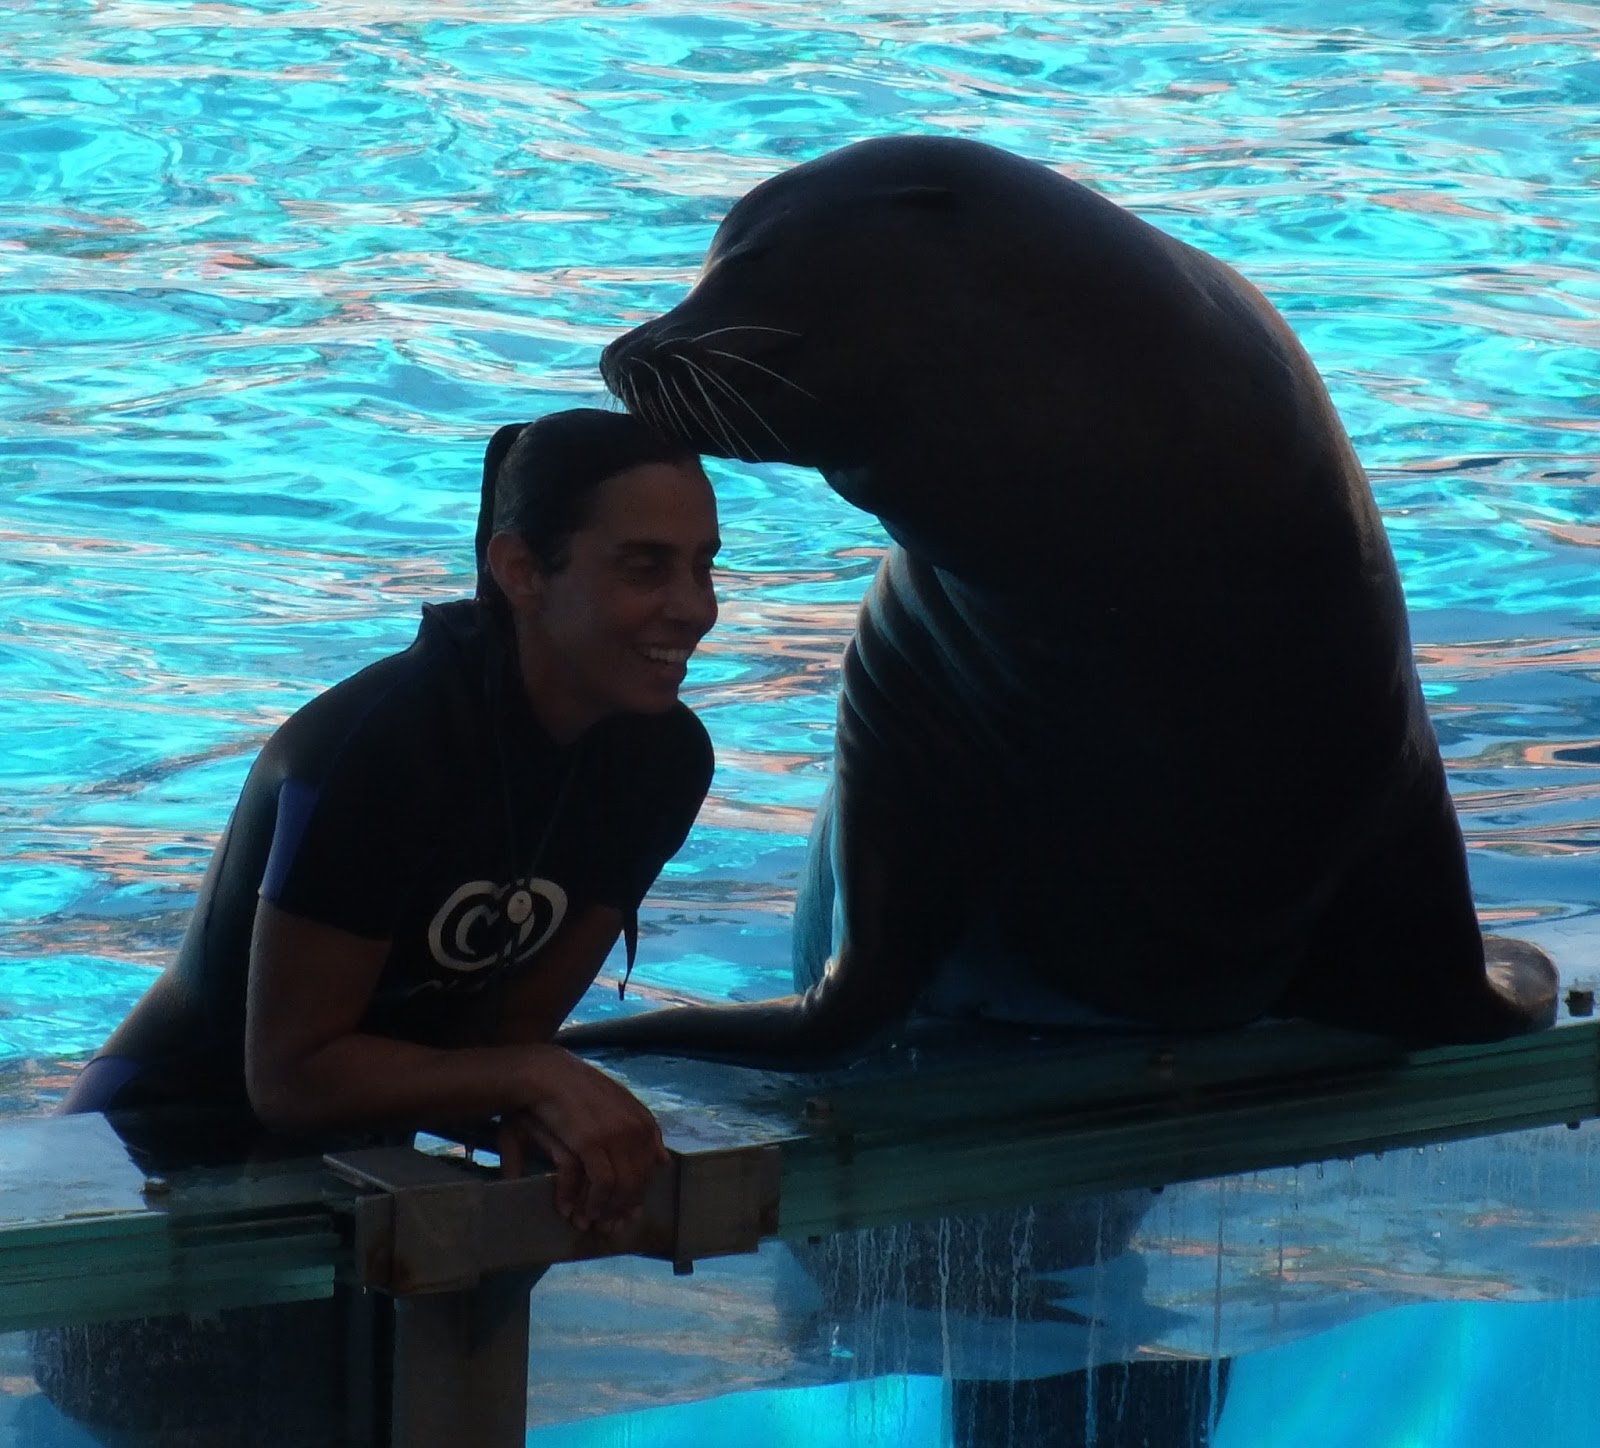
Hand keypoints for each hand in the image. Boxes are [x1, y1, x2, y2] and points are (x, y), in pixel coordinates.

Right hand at [499, 1045, 668, 1233]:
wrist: (549, 1074)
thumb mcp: (619, 1106)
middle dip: (626, 1207)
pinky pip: (602, 1184)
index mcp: (644, 1120)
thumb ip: (642, 1131)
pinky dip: (595, 1202)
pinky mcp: (592, 1142)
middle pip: (640, 1180)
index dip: (641, 1192)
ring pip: (624, 1186)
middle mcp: (636, 1128)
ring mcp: (616, 1135)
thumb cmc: (579, 1091)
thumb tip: (664, 1161)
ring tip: (596, 1223)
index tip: (630, 1212)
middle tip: (612, 1226)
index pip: (652, 1167)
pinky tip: (585, 1211)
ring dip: (610, 1210)